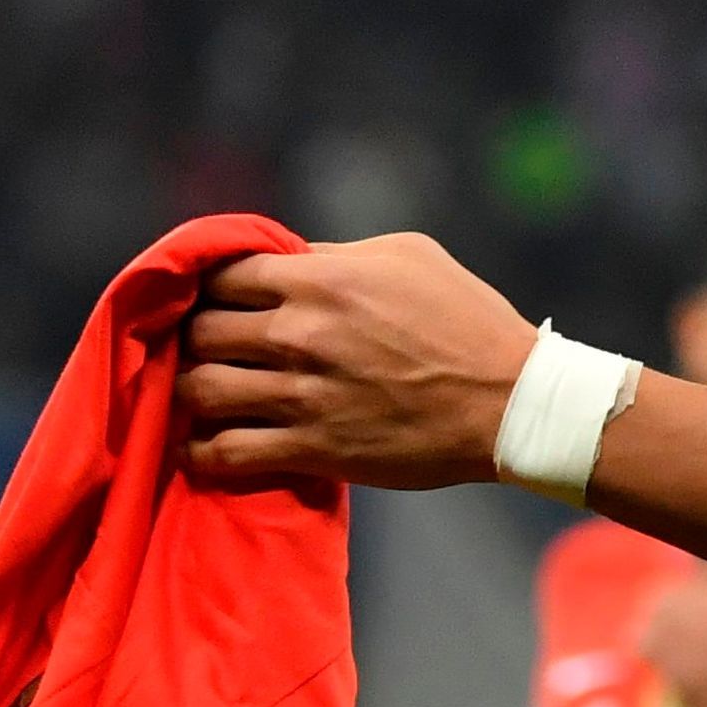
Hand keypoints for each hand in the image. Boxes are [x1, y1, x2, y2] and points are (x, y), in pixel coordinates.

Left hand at [181, 236, 543, 488]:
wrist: (512, 405)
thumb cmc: (469, 321)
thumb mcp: (409, 256)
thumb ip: (336, 254)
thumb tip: (287, 261)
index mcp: (320, 280)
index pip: (220, 274)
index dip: (213, 286)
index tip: (223, 301)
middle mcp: (300, 335)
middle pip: (200, 331)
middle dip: (200, 338)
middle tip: (216, 350)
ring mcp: (302, 395)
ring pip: (199, 389)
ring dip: (193, 391)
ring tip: (207, 394)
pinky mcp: (313, 449)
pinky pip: (224, 452)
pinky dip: (202, 450)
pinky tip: (204, 445)